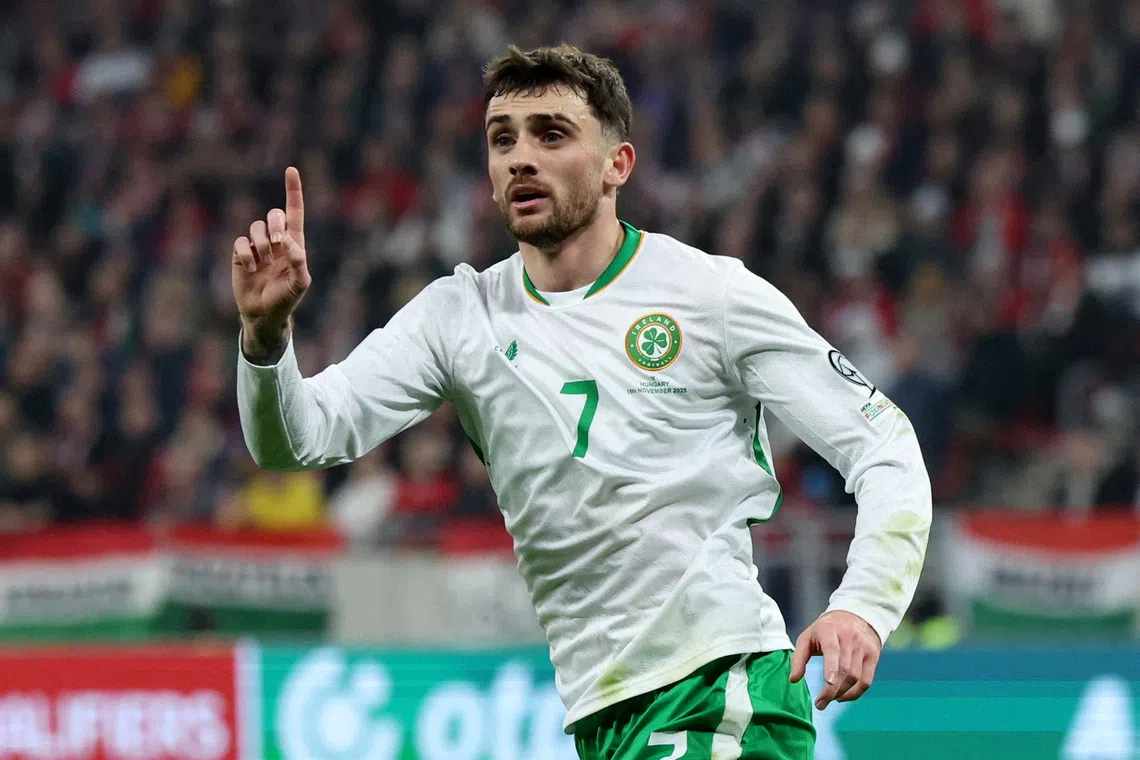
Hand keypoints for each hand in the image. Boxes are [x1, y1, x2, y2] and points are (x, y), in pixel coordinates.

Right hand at [231, 167, 310, 345]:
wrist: (264, 314)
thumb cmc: (286, 299)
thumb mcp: (300, 284)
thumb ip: (299, 262)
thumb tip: (288, 241)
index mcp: (294, 244)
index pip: (294, 212)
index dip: (293, 191)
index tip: (291, 170)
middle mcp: (276, 241)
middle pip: (275, 214)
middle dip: (276, 224)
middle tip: (278, 242)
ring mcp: (257, 247)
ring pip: (256, 226)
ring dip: (261, 243)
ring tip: (263, 263)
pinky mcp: (240, 254)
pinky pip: (240, 242)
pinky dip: (246, 255)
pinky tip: (251, 269)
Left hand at [788, 610, 880, 709]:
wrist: (854, 615)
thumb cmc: (825, 630)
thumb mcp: (807, 637)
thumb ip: (798, 658)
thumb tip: (793, 680)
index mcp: (830, 630)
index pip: (833, 650)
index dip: (832, 668)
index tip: (827, 683)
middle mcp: (850, 638)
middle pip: (844, 669)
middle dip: (832, 690)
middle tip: (820, 704)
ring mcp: (863, 647)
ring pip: (856, 677)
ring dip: (842, 693)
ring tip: (829, 699)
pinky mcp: (873, 656)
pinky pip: (867, 681)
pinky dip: (855, 694)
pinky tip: (843, 697)